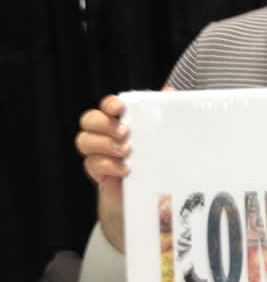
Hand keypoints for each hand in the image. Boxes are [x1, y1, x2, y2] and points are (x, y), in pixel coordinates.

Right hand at [75, 87, 174, 209]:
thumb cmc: (152, 156)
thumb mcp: (159, 134)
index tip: (120, 108)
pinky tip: (125, 169)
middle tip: (125, 133)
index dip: (110, 104)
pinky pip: (91, 164)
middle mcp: (103, 133)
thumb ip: (160, 113)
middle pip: (88, 119)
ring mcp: (97, 152)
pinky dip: (108, 165)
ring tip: (126, 151)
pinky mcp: (96, 171)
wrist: (149, 191)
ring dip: (104, 144)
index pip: (106, 105)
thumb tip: (168, 91)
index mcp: (118, 120)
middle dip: (104, 124)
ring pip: (83, 140)